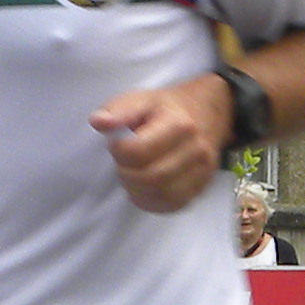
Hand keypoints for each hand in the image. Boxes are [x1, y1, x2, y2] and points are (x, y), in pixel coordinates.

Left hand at [90, 75, 232, 213]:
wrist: (206, 115)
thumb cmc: (167, 110)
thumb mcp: (142, 100)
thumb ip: (119, 110)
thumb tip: (98, 121)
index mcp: (178, 124)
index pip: (139, 151)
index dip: (119, 152)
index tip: (116, 144)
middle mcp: (195, 150)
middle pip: (151, 177)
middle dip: (127, 174)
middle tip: (122, 163)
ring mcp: (202, 171)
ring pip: (162, 195)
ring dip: (137, 190)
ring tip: (131, 175)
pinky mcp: (202, 187)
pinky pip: (172, 205)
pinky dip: (151, 201)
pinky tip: (143, 188)